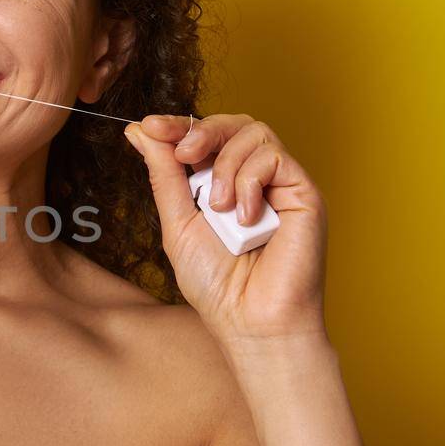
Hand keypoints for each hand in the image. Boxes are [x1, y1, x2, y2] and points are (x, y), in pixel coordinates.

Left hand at [126, 113, 328, 346]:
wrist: (250, 321)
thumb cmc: (216, 284)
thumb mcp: (177, 222)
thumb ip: (164, 175)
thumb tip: (141, 132)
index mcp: (221, 184)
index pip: (204, 137)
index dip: (177, 125)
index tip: (150, 126)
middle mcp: (253, 179)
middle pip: (232, 124)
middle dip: (200, 130)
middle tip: (183, 153)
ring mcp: (279, 184)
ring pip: (253, 133)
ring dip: (225, 165)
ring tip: (218, 207)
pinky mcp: (303, 192)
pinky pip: (274, 157)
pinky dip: (250, 182)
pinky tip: (245, 217)